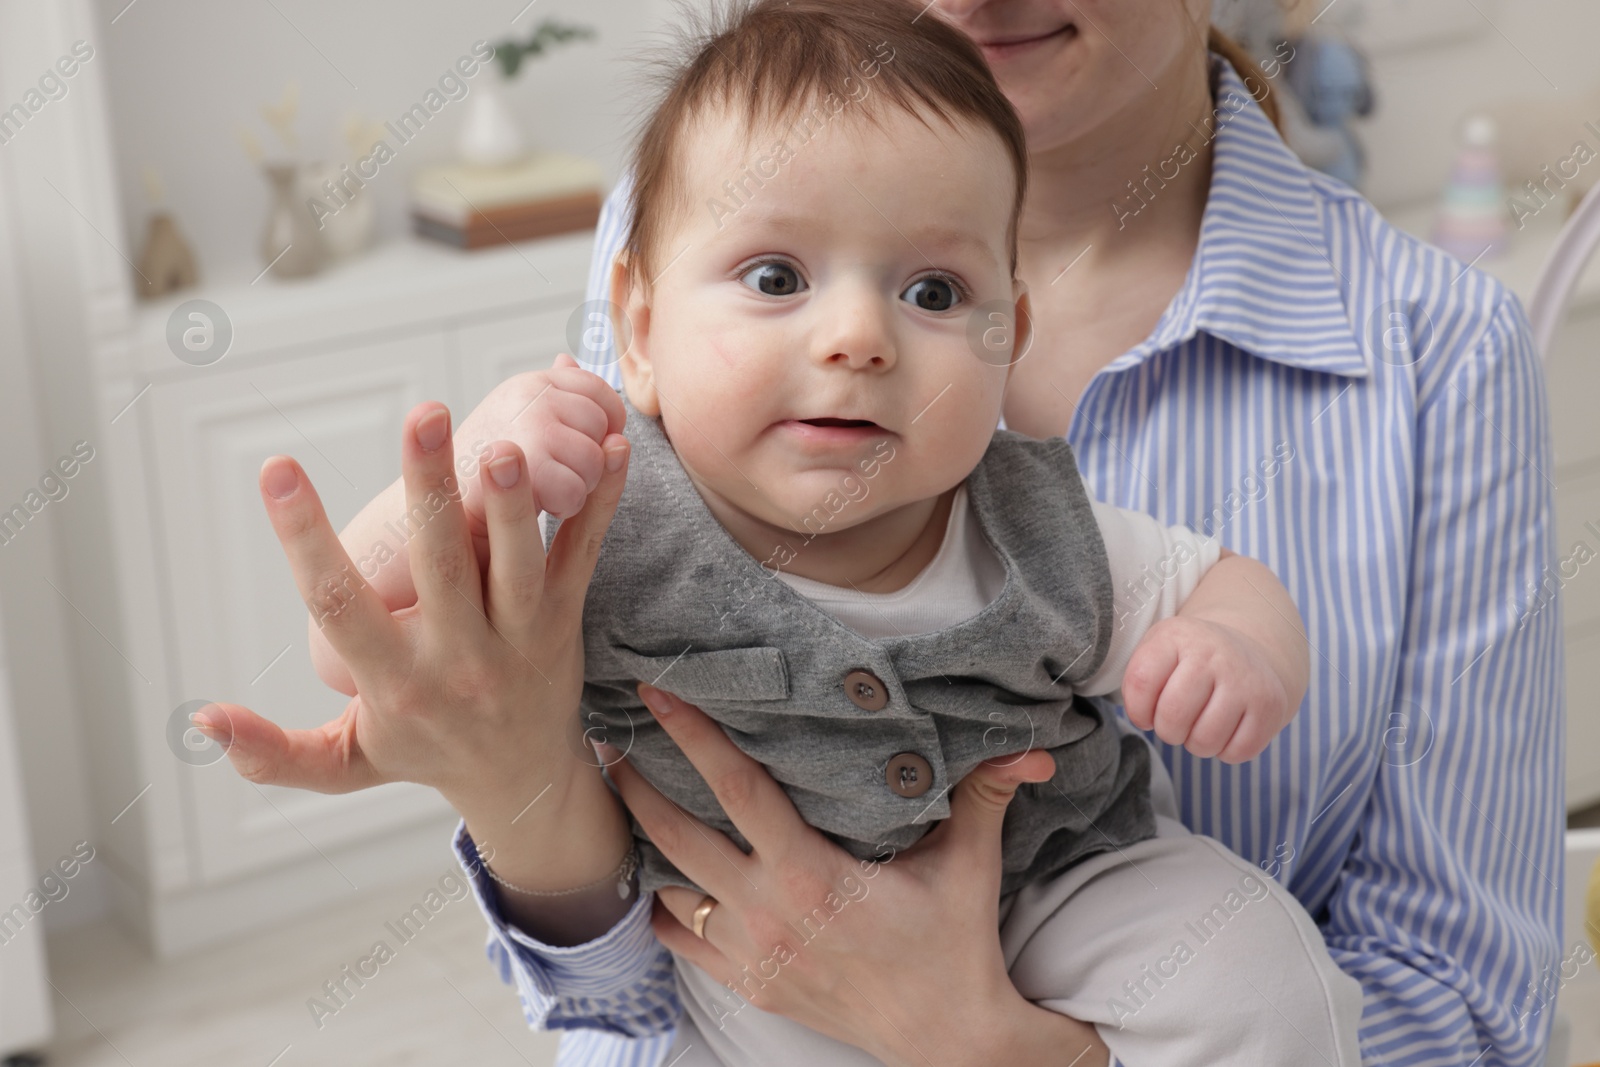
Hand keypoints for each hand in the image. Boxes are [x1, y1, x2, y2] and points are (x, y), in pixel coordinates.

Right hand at [193, 400, 627, 810]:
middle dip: (428, 488)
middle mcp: (460, 658)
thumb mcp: (344, 763)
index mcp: (394, 682)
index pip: (339, 603)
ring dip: (514, 503)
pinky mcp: (565, 619)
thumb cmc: (423, 754)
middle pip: (440, 566)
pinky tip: (612, 449)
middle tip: (422, 414)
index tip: (277, 469)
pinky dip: (601, 504)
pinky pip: (584, 555)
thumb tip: (201, 721)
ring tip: (506, 442)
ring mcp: (521, 637)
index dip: (305, 537)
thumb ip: (274, 751)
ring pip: (518, 564)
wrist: (523, 783)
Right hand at [459, 352, 625, 526]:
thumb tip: (568, 359)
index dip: (604, 425)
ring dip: (578, 487)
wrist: (435, 505)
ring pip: (594, 461)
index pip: (599, 391)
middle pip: (602, 428)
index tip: (584, 449)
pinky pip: (576, 490)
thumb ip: (550, 391)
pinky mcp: (528, 468)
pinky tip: (542, 505)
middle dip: (589, 460)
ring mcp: (532, 427)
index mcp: (533, 383)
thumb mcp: (514, 415)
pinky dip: (565, 506)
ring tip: (546, 490)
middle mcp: (533, 397)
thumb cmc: (478, 467)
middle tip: (556, 476)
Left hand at [604, 685, 1110, 1066]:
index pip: (737, 790)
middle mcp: (769, 913)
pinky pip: (679, 938)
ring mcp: (751, 954)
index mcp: (812, 874)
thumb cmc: (953, 943)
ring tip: (621, 792)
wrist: (944, 1038)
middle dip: (636, 783)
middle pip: (676, 835)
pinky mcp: (746, 984)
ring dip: (642, 841)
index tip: (657, 695)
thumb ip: (984, 796)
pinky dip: (661, 901)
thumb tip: (1028, 749)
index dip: (694, 738)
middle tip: (608, 737)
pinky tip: (654, 870)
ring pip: (669, 885)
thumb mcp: (969, 865)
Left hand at [1119, 614, 1294, 762]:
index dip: (1137, 710)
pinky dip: (1225, 751)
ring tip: (1200, 724)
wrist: (1250, 650)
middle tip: (1175, 722)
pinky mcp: (1270, 706)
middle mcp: (1214, 654)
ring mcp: (1246, 680)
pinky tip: (1226, 728)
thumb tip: (1143, 720)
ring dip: (1196, 744)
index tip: (1146, 712)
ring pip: (1205, 741)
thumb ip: (1138, 682)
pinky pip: (1236, 752)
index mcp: (1178, 636)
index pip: (1142, 682)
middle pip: (1172, 717)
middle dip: (1168, 731)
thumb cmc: (1190, 660)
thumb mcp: (1158, 652)